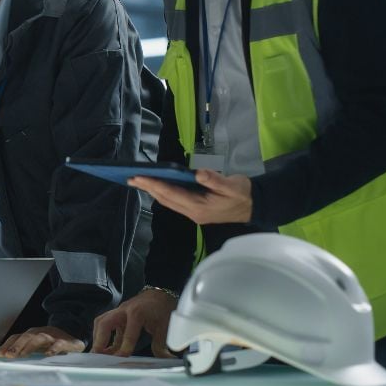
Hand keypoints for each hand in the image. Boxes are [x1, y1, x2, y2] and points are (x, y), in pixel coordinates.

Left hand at [0, 326, 84, 358]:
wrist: (72, 334)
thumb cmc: (50, 341)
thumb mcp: (35, 344)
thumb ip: (22, 348)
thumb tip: (4, 354)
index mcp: (31, 334)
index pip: (17, 337)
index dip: (7, 345)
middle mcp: (39, 333)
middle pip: (26, 337)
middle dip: (16, 346)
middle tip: (8, 355)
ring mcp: (51, 335)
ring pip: (39, 338)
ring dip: (30, 346)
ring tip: (23, 355)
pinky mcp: (64, 340)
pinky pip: (58, 343)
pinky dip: (53, 348)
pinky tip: (48, 354)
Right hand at [92, 288, 177, 356]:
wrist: (160, 295)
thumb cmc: (162, 309)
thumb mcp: (165, 327)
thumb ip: (161, 345)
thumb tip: (165, 360)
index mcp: (137, 312)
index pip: (128, 332)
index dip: (124, 346)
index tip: (121, 358)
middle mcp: (124, 310)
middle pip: (104, 322)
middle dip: (99, 339)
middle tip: (98, 355)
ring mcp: (119, 312)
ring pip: (101, 322)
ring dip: (98, 338)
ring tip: (98, 353)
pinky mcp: (117, 316)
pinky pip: (106, 326)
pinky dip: (104, 338)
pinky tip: (107, 350)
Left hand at [128, 169, 252, 223]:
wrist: (254, 205)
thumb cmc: (243, 194)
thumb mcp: (233, 186)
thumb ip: (215, 180)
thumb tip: (198, 173)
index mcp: (200, 207)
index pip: (172, 194)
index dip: (154, 184)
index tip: (139, 177)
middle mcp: (193, 212)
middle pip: (165, 199)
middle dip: (148, 188)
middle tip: (130, 178)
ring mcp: (193, 212)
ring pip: (168, 201)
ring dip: (153, 191)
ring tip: (139, 181)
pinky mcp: (195, 209)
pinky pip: (174, 201)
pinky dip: (163, 192)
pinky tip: (157, 185)